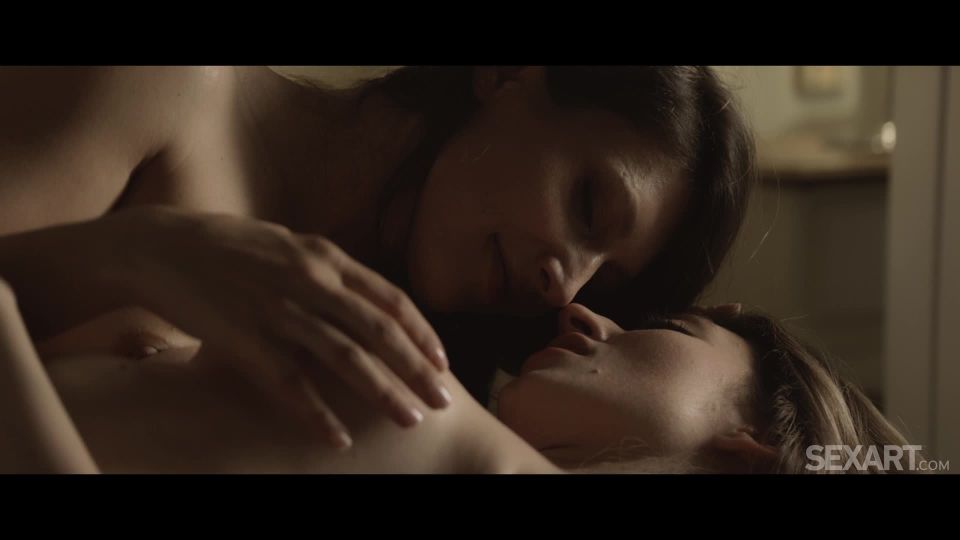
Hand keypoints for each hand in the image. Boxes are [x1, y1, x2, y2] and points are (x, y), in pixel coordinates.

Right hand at [102, 206, 450, 448]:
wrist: (161, 248)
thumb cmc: (231, 248)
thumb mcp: (290, 245)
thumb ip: (330, 270)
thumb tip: (369, 299)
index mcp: (324, 257)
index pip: (390, 299)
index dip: (422, 333)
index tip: (443, 362)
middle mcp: (309, 281)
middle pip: (378, 332)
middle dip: (416, 369)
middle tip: (443, 400)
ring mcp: (278, 310)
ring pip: (344, 359)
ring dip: (382, 393)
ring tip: (409, 420)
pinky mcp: (244, 338)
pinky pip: (290, 383)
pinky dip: (317, 414)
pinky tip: (338, 438)